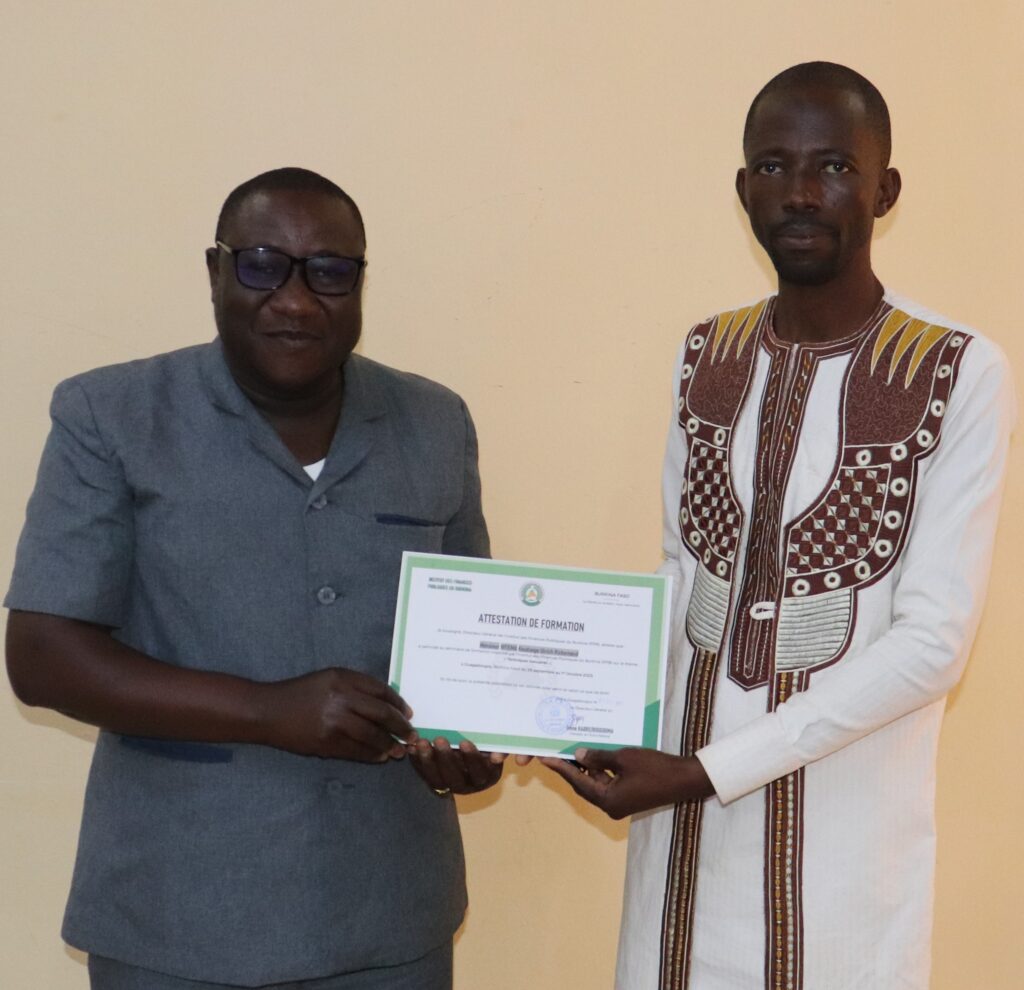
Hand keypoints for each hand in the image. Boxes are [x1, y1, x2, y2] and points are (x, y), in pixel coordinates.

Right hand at [259, 668, 414, 762]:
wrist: (269, 711)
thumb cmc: (301, 693)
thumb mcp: (329, 679)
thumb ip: (356, 687)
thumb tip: (387, 705)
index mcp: (343, 678)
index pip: (381, 691)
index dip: (398, 704)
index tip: (408, 714)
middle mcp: (341, 698)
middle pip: (381, 713)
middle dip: (400, 727)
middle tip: (412, 736)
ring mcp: (334, 722)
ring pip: (372, 735)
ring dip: (389, 745)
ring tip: (399, 751)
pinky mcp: (326, 743)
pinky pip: (356, 751)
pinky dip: (371, 755)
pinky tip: (380, 757)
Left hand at [408, 737, 504, 794]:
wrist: (472, 746)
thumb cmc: (489, 741)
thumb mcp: (498, 743)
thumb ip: (501, 748)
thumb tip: (498, 756)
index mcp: (488, 776)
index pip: (480, 771)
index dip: (472, 758)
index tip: (464, 742)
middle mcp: (470, 785)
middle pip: (456, 778)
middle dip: (446, 759)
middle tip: (440, 739)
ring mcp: (451, 785)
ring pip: (438, 780)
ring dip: (428, 761)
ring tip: (422, 742)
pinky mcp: (436, 781)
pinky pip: (424, 775)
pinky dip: (417, 762)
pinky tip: (411, 748)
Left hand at [541, 747, 714, 819]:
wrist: (684, 779)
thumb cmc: (654, 768)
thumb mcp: (623, 758)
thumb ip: (598, 758)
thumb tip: (578, 755)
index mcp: (607, 800)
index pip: (577, 782)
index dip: (561, 768)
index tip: (545, 757)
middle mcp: (610, 806)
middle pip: (584, 785)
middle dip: (570, 768)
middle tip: (554, 751)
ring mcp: (619, 803)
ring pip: (595, 783)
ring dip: (585, 768)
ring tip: (571, 748)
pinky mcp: (628, 797)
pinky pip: (607, 783)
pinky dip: (599, 770)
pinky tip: (593, 755)